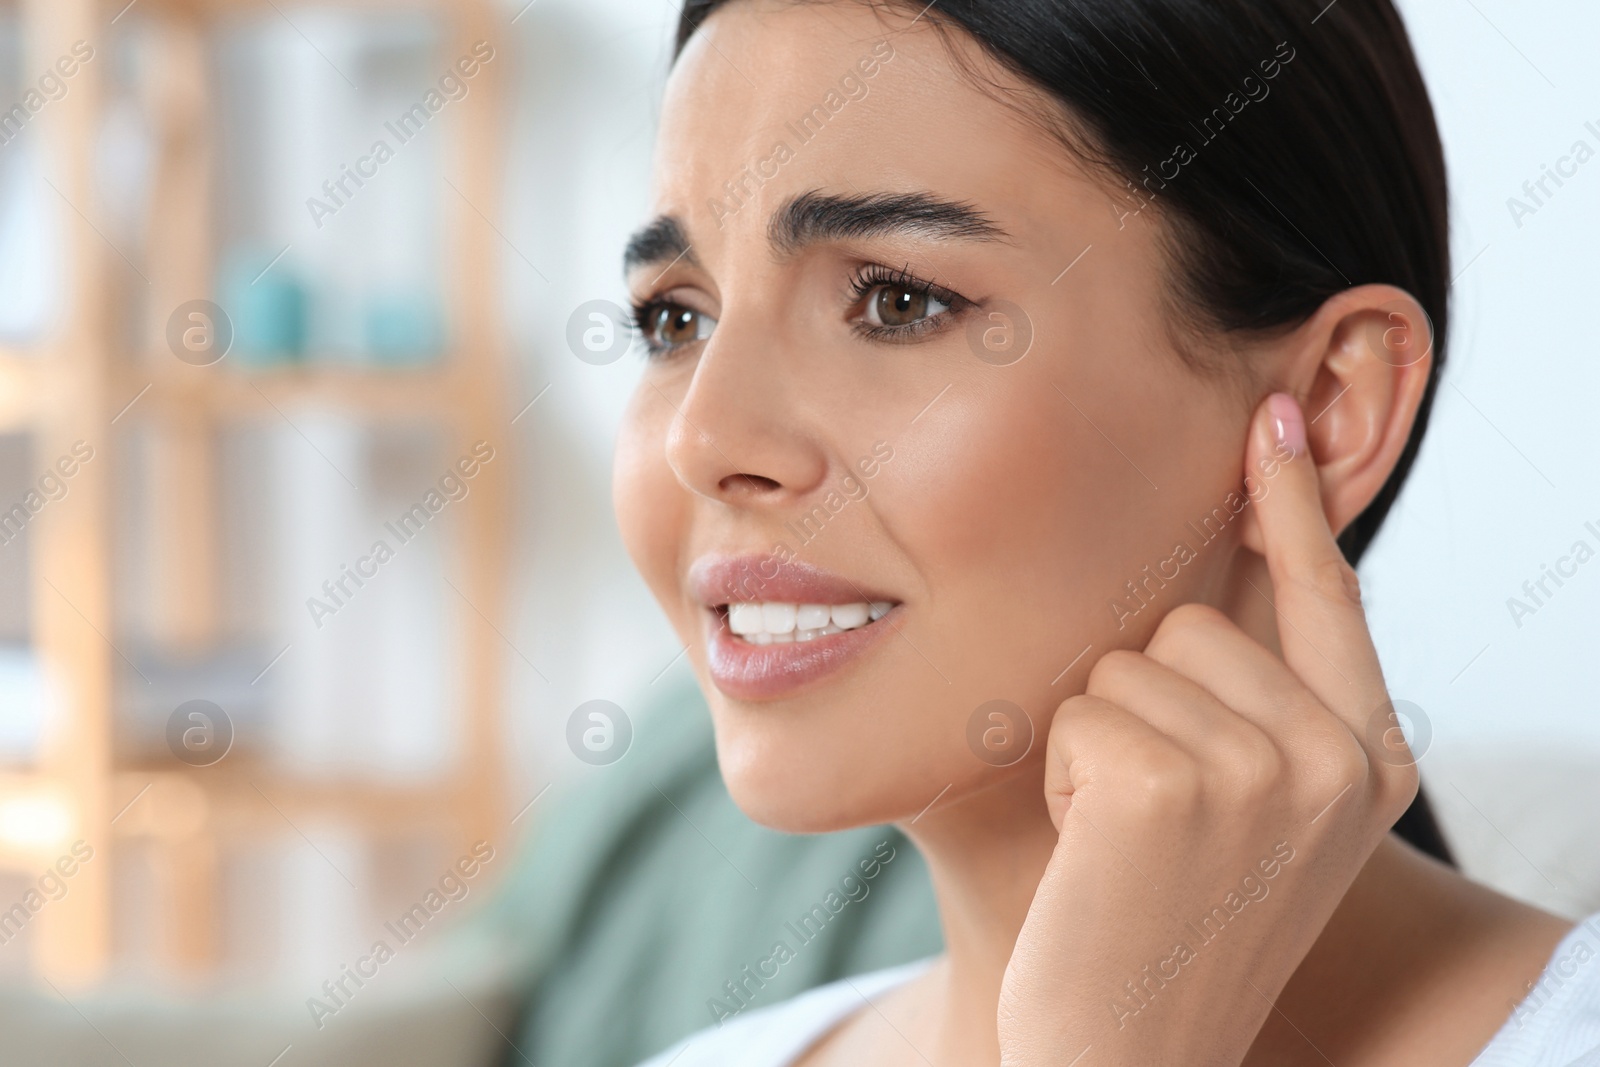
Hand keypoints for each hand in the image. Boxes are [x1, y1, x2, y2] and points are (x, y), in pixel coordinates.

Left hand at [996, 392, 1418, 1066]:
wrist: (1127, 1051)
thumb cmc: (1165, 923)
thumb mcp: (1249, 813)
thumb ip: (1257, 702)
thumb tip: (1220, 566)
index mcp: (1368, 761)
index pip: (1326, 596)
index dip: (1291, 502)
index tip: (1273, 411)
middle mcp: (1337, 759)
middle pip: (1190, 622)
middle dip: (1142, 702)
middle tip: (1150, 814)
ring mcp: (1266, 772)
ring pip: (1127, 662)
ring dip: (1099, 740)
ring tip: (1123, 838)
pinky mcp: (1172, 785)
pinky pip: (1078, 708)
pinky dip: (1063, 769)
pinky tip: (1091, 848)